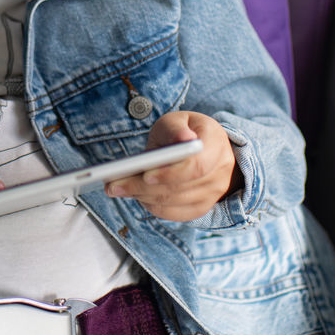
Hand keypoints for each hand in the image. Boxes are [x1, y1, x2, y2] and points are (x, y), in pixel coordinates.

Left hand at [104, 110, 242, 221]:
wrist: (205, 148)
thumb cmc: (185, 131)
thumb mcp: (178, 120)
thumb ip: (176, 128)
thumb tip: (183, 139)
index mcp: (216, 143)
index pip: (196, 166)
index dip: (171, 173)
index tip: (145, 174)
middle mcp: (220, 171)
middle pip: (180, 188)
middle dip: (144, 188)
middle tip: (114, 186)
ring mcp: (214, 193)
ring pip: (175, 203)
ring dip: (144, 198)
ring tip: (118, 189)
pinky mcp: (202, 207)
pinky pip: (176, 214)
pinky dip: (153, 207)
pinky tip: (136, 196)